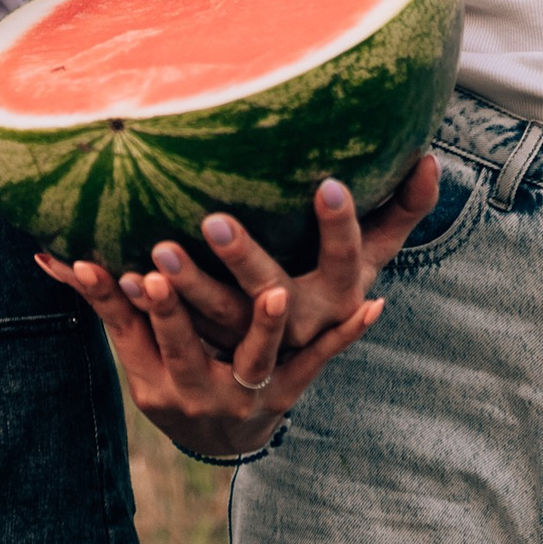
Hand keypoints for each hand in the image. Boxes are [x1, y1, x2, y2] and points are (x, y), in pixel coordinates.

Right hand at [38, 253, 382, 459]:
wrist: (227, 439)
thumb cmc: (174, 375)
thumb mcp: (135, 350)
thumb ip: (102, 301)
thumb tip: (45, 254)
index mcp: (153, 375)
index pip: (130, 334)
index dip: (119, 302)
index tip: (106, 264)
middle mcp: (196, 388)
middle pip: (184, 345)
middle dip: (174, 308)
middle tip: (163, 263)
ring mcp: (245, 392)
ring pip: (253, 357)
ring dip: (263, 325)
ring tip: (276, 290)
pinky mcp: (290, 391)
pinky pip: (319, 362)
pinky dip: (345, 335)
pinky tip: (371, 304)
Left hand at [136, 155, 439, 356]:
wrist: (271, 384)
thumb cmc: (328, 289)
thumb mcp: (369, 258)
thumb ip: (401, 210)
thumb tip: (432, 159)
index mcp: (337, 297)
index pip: (346, 259)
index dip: (339, 226)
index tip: (327, 183)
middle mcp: (293, 326)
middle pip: (270, 296)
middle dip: (243, 260)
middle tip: (213, 220)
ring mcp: (245, 349)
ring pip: (215, 320)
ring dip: (184, 290)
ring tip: (156, 253)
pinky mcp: (202, 357)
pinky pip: (166, 334)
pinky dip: (133, 307)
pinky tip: (109, 277)